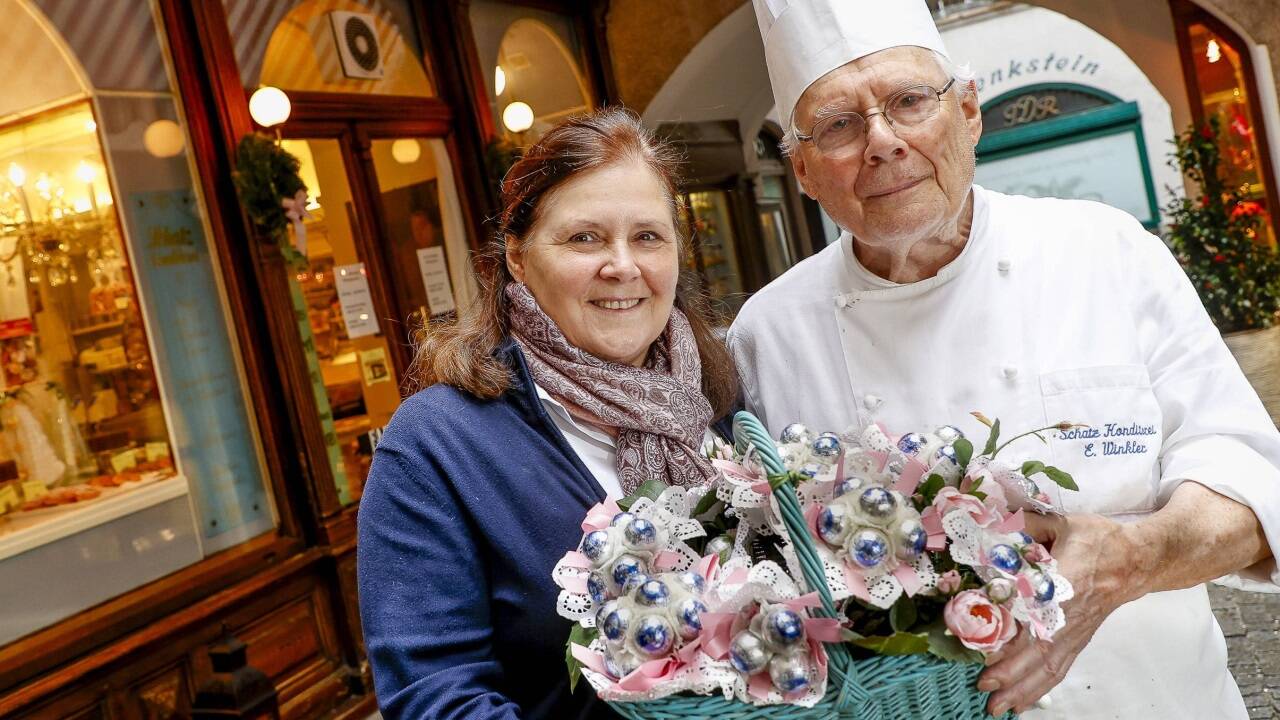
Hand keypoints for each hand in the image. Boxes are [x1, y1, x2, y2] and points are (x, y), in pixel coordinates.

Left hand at [978, 512, 1146, 715]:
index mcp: (1064, 584)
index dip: (1011, 633)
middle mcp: (1069, 615)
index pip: (1033, 614)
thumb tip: (997, 520)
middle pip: (1038, 649)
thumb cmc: (1100, 540)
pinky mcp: (1079, 639)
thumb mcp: (1065, 524)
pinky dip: (1039, 687)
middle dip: (1010, 672)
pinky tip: (1022, 703)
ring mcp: (1075, 631)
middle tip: (983, 687)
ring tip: (997, 707)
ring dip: (1022, 688)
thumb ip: (1030, 525)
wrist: (1138, 560)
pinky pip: (1059, 668)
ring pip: (1047, 665)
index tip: (985, 647)